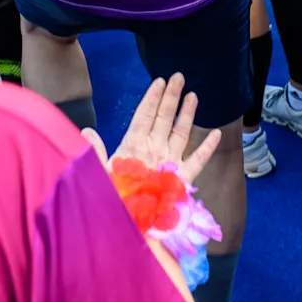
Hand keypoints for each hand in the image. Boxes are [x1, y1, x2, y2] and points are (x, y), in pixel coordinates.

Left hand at [81, 74, 220, 185]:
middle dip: (171, 97)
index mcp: (134, 147)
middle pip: (163, 118)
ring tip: (194, 95)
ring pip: (181, 133)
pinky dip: (208, 148)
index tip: (159, 81)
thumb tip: (85, 131)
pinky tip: (216, 134)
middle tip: (179, 77)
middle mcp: (153, 151)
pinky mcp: (182, 179)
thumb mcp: (100, 174)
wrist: (130, 224)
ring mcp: (169, 163)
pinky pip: (198, 160)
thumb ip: (96, 152)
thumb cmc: (114, 198)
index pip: (144, 116)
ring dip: (187, 115)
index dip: (151, 98)